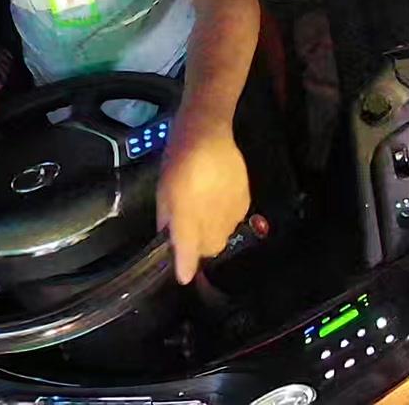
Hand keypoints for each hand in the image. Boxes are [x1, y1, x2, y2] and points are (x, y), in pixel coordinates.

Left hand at [156, 125, 249, 284]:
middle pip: (208, 248)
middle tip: (190, 228)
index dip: (185, 266)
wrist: (208, 131)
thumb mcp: (163, 188)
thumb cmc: (178, 157)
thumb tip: (168, 236)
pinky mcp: (245, 201)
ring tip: (205, 209)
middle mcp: (211, 216)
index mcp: (186, 213)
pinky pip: (235, 221)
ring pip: (223, 236)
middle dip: (199, 246)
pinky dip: (225, 218)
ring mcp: (231, 210)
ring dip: (213, 232)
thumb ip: (166, 217)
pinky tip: (219, 200)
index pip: (187, 249)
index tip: (184, 276)